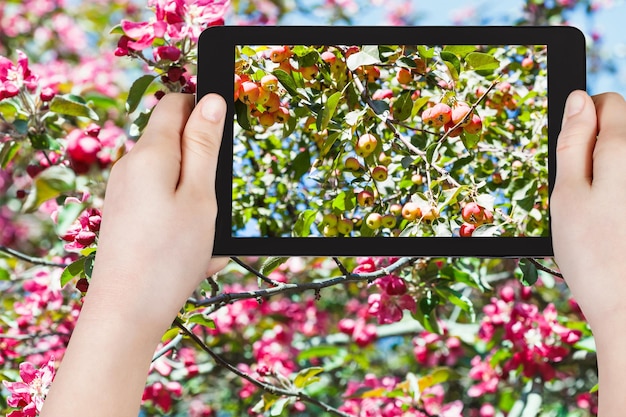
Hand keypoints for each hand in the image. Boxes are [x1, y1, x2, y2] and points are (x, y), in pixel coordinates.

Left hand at [41, 93, 228, 416]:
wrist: (126, 313)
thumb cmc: (170, 254)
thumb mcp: (201, 196)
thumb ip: (205, 146)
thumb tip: (211, 101)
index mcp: (150, 154)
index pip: (175, 104)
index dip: (202, 108)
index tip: (226, 133)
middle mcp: (130, 167)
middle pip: (175, 146)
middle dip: (205, 170)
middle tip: (221, 208)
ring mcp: (123, 193)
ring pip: (173, 183)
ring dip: (198, 204)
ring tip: (208, 243)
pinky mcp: (123, 216)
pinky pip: (161, 207)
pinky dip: (182, 223)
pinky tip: (193, 256)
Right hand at [551, 91, 625, 330]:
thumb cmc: (593, 253)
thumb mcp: (567, 194)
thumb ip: (572, 142)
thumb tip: (578, 99)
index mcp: (623, 150)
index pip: (608, 102)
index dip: (584, 119)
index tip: (572, 152)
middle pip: (624, 130)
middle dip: (601, 149)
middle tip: (584, 193)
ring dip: (614, 176)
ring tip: (604, 216)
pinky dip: (623, 198)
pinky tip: (619, 227)